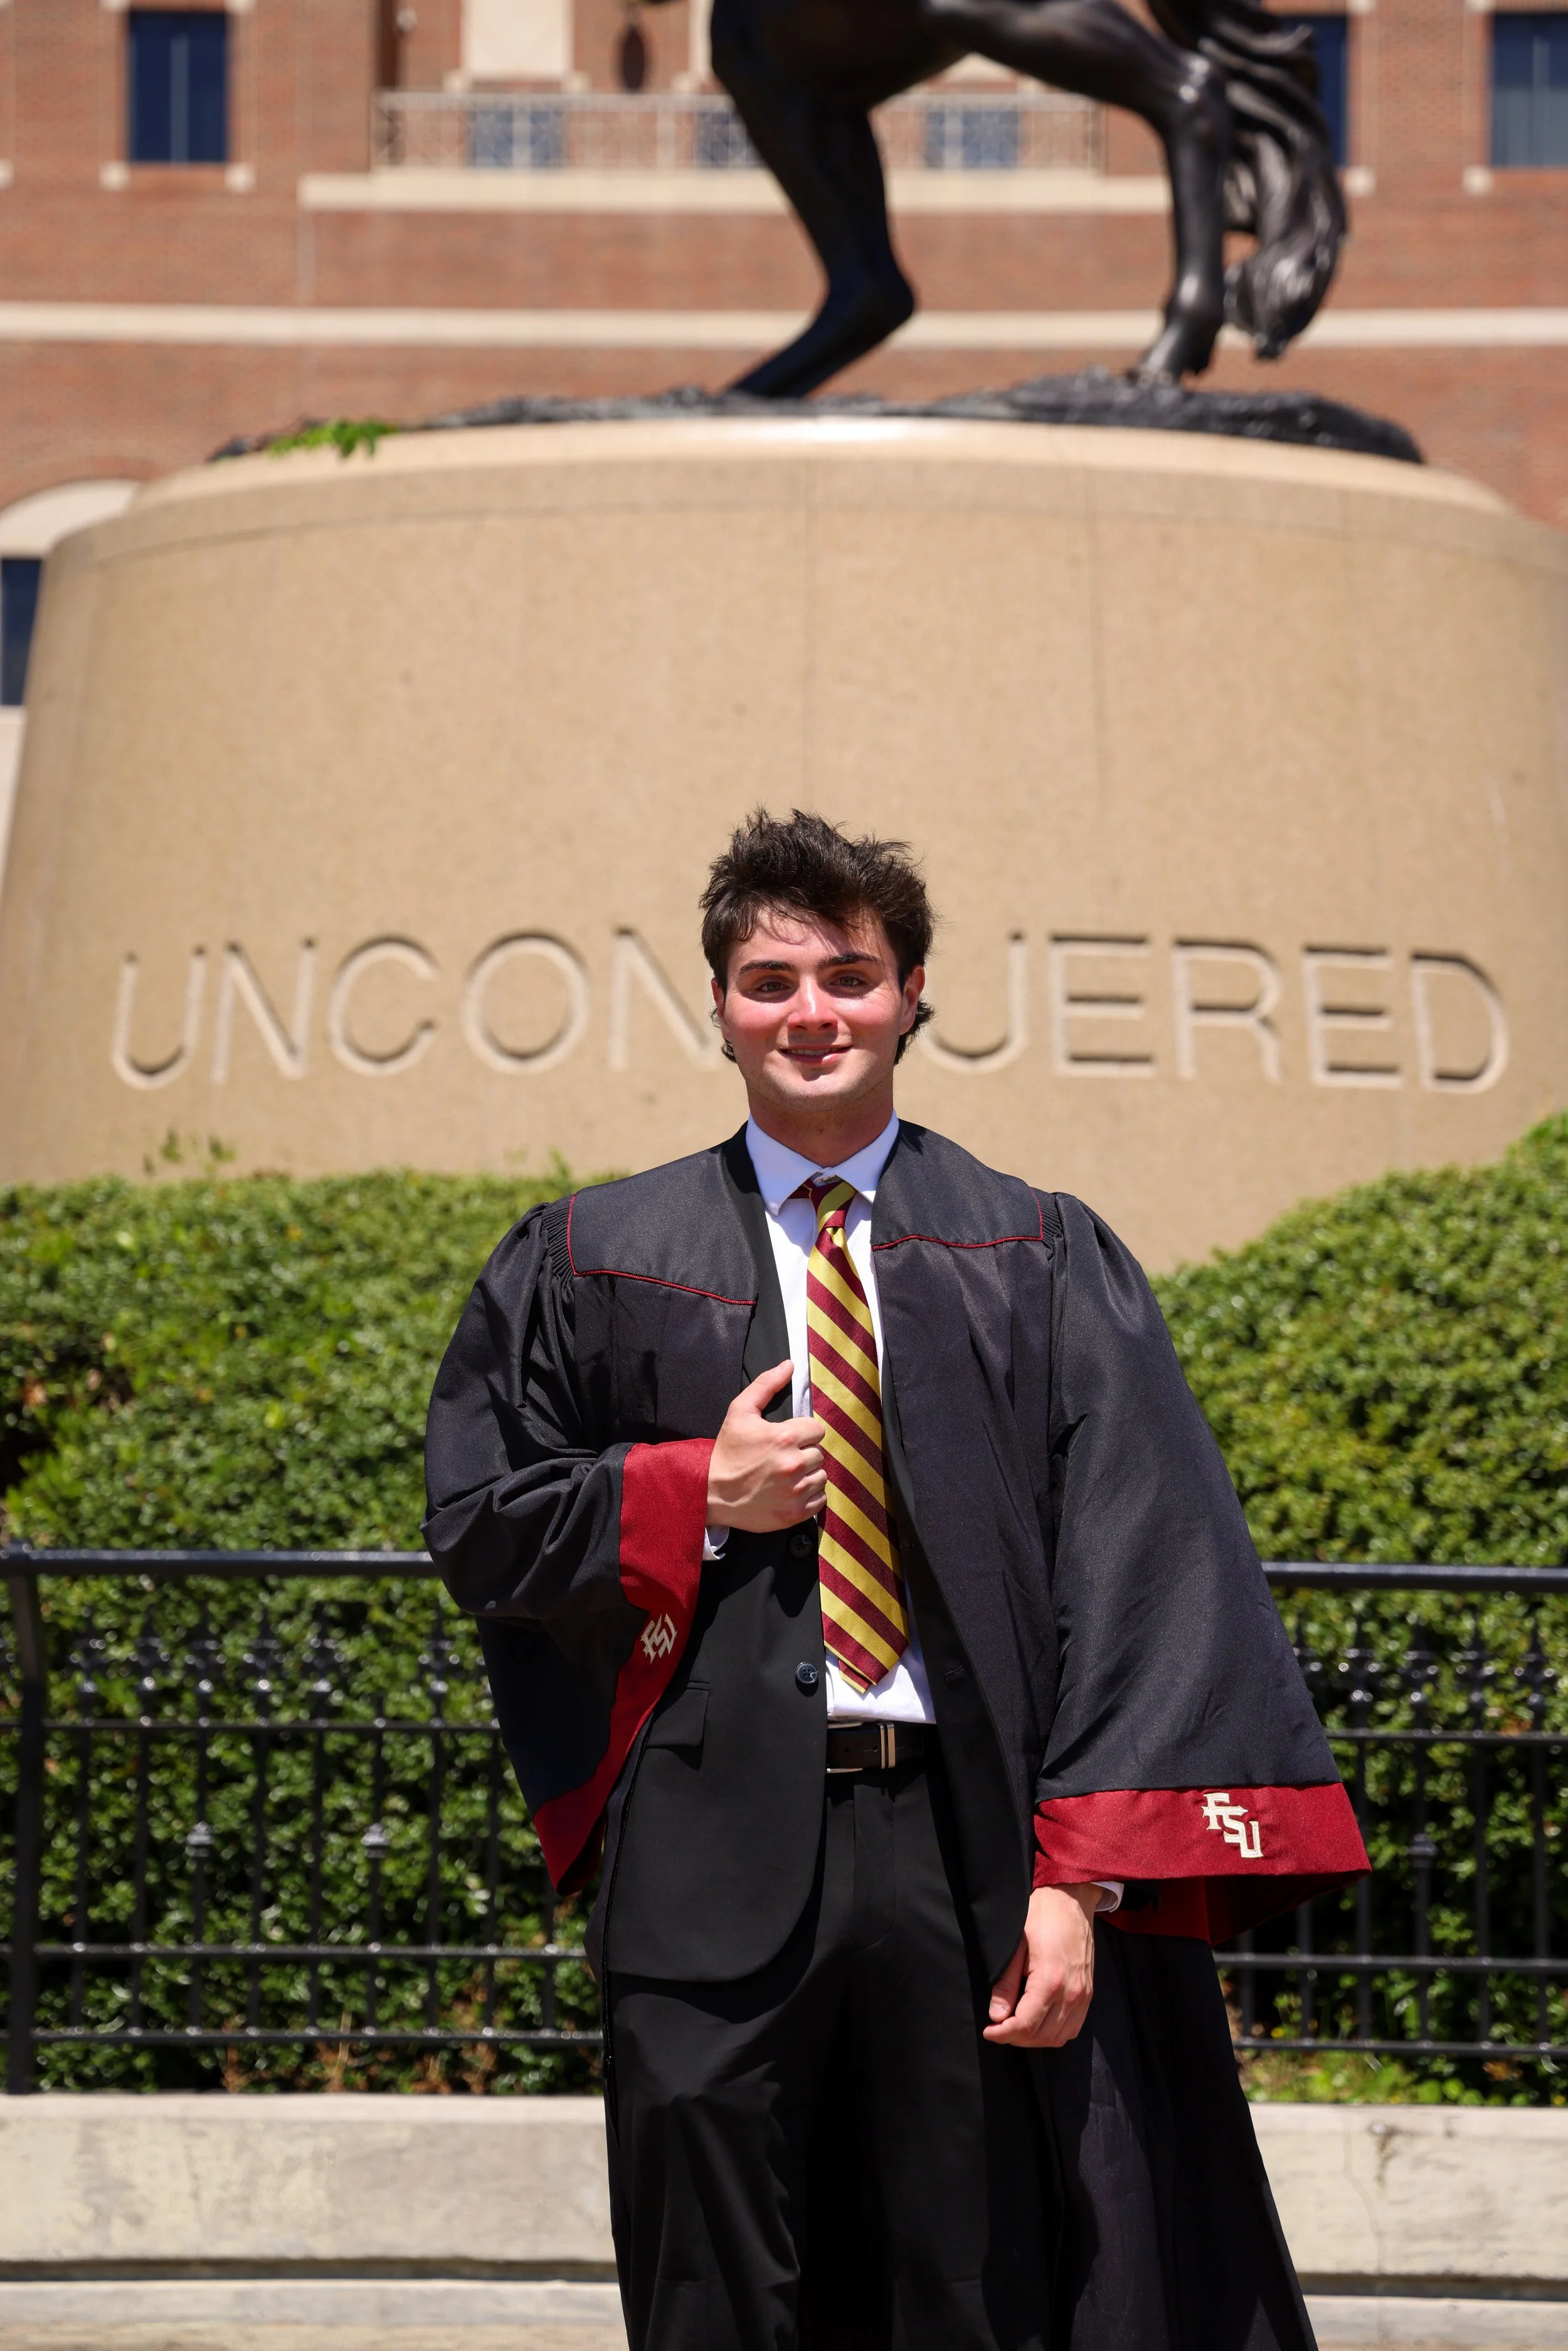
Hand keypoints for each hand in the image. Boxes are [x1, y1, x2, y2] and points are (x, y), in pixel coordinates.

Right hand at [706, 1361, 826, 1533]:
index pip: (817, 1430)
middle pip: (819, 1453)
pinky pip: (820, 1500)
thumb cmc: (727, 1451)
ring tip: (787, 1474)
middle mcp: (794, 1465)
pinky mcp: (795, 1513)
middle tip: (783, 1457)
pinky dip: (809, 1496)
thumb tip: (789, 1365)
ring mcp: (795, 1491)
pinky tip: (790, 1491)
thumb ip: (766, 1385)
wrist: (711, 1493)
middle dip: (804, 1452)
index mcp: (784, 1437)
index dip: (803, 1432)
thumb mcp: (739, 1411)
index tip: (788, 1438)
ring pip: (821, 1476)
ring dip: (808, 1474)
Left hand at [983, 1884, 1097, 2049]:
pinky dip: (1055, 2033)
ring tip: (1016, 2027)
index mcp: (1050, 1981)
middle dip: (1016, 2038)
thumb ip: (1006, 1984)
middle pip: (1042, 2037)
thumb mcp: (1015, 1946)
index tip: (988, 2031)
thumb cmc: (1041, 1917)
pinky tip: (1039, 2022)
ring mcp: (1084, 1995)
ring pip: (1059, 2037)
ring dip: (1035, 2039)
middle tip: (998, 2028)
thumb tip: (996, 2016)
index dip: (1003, 2033)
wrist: (1071, 1899)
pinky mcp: (1089, 1993)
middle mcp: (1071, 1994)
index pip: (1025, 2025)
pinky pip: (1073, 2027)